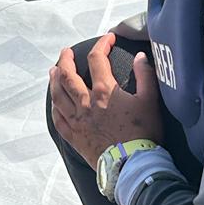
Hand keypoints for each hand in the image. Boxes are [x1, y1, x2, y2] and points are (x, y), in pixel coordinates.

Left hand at [49, 33, 163, 167]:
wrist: (132, 165)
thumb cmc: (144, 134)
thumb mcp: (150, 101)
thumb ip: (145, 76)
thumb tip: (140, 56)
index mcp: (105, 92)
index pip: (98, 60)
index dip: (102, 45)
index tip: (108, 38)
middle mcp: (86, 103)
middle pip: (68, 76)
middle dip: (66, 60)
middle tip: (66, 52)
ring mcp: (77, 121)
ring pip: (58, 96)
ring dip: (54, 81)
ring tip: (53, 71)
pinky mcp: (74, 138)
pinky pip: (58, 120)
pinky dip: (55, 109)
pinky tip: (55, 104)